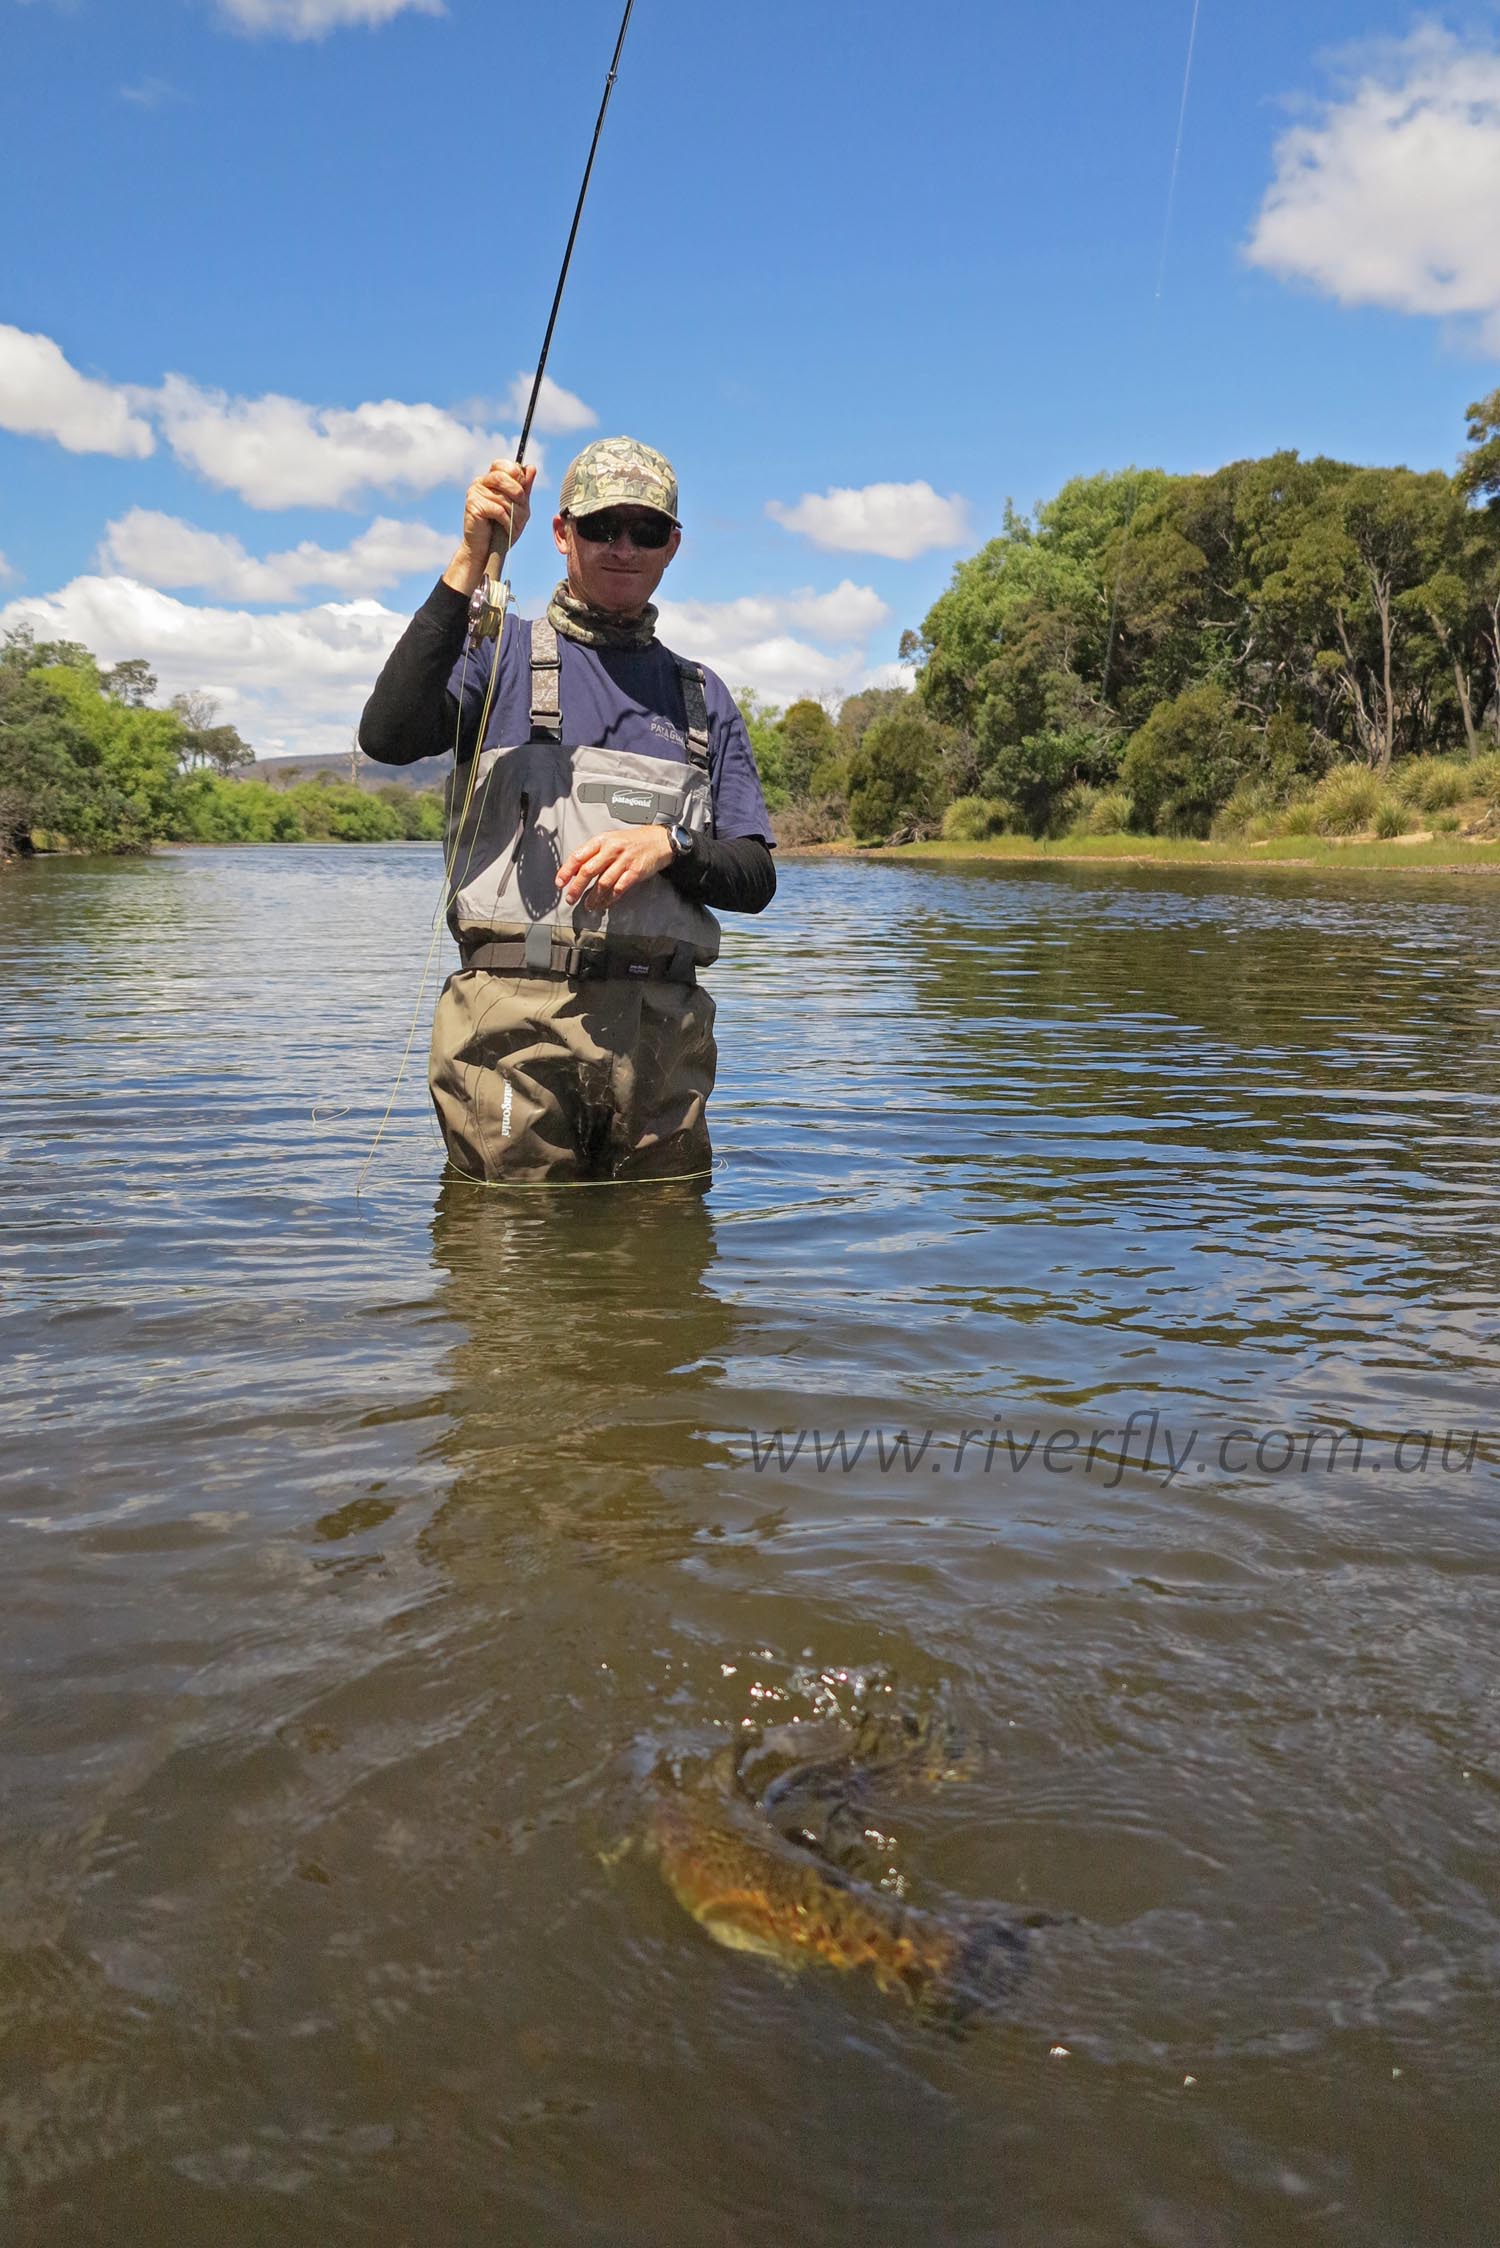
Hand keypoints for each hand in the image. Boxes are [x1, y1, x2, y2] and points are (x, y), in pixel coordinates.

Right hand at [442, 459, 536, 594]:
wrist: (486, 550)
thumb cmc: (502, 529)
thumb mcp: (519, 507)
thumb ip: (525, 488)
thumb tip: (531, 467)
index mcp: (491, 478)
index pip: (505, 465)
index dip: (517, 476)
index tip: (522, 493)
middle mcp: (480, 482)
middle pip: (503, 477)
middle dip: (518, 494)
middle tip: (522, 509)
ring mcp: (475, 492)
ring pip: (503, 496)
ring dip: (514, 513)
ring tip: (514, 525)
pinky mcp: (473, 505)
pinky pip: (498, 509)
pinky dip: (507, 522)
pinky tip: (506, 529)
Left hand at [556, 825, 673, 906]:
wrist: (659, 841)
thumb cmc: (632, 842)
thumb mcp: (610, 840)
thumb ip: (593, 854)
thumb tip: (576, 871)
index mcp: (601, 840)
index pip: (578, 856)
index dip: (566, 871)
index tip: (560, 883)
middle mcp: (611, 849)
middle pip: (588, 871)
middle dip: (577, 888)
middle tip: (570, 899)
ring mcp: (624, 861)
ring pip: (603, 883)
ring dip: (593, 897)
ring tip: (588, 905)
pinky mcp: (635, 872)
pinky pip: (619, 888)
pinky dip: (610, 899)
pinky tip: (604, 903)